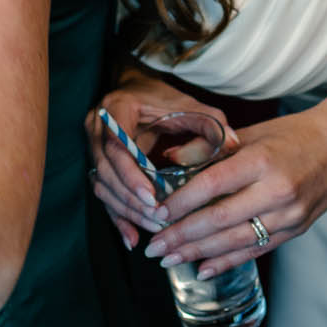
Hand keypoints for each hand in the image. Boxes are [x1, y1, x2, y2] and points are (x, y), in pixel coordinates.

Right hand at [84, 78, 234, 250]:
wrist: (135, 88)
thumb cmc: (162, 97)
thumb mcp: (186, 104)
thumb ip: (208, 122)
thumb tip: (233, 144)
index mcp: (116, 108)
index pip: (116, 145)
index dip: (131, 174)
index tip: (153, 197)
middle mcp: (97, 127)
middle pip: (106, 171)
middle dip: (131, 200)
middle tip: (158, 219)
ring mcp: (92, 145)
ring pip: (102, 185)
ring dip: (127, 211)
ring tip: (154, 228)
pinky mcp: (97, 162)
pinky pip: (102, 192)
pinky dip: (117, 216)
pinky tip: (132, 238)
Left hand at [146, 105, 326, 274]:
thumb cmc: (292, 134)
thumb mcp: (251, 133)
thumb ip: (211, 149)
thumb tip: (170, 159)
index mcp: (262, 160)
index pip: (212, 184)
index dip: (182, 202)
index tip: (157, 213)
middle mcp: (276, 191)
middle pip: (220, 219)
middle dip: (183, 236)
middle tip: (155, 247)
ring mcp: (289, 215)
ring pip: (236, 241)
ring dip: (199, 253)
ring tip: (170, 260)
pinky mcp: (296, 230)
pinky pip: (256, 250)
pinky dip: (228, 261)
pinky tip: (204, 269)